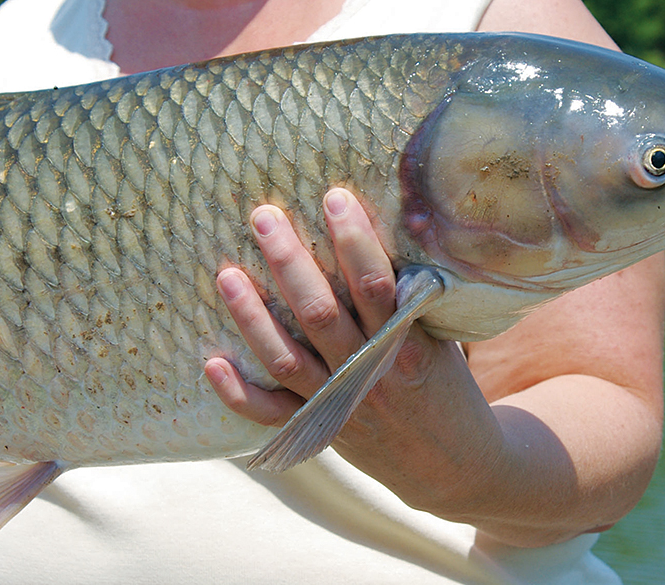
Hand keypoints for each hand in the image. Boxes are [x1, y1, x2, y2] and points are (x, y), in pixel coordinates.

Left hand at [203, 187, 506, 514]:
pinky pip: (270, 415)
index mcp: (406, 346)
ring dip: (252, 316)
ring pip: (285, 358)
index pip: (375, 285)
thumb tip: (395, 227)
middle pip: (319, 313)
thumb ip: (412, 297)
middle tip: (264, 217)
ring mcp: (340, 405)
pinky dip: (239, 393)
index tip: (333, 197)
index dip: (353, 241)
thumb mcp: (443, 338)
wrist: (453, 466)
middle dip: (289, 262)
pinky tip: (211, 362)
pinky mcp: (319, 430)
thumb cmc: (448, 387)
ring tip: (227, 273)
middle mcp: (368, 374)